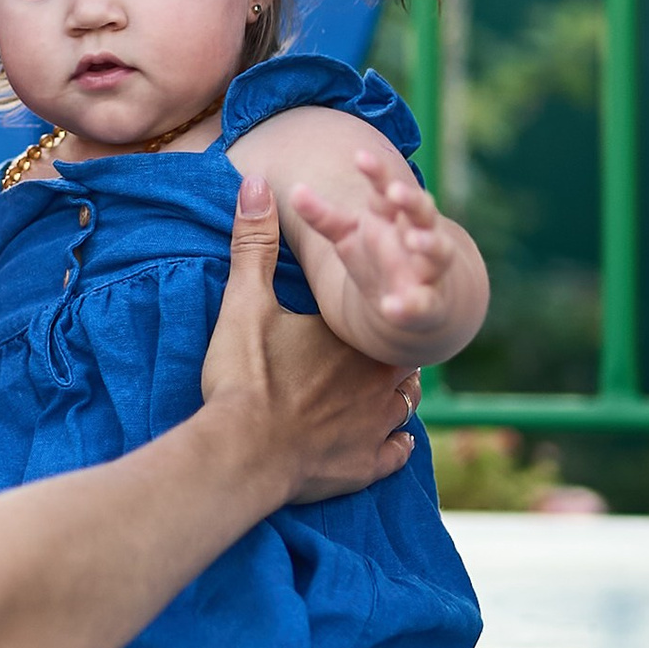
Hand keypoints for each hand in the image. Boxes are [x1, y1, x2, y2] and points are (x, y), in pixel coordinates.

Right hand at [202, 174, 416, 501]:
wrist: (243, 452)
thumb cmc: (245, 377)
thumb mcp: (244, 302)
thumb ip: (253, 243)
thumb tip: (257, 181)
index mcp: (353, 337)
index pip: (381, 316)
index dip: (375, 312)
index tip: (364, 311)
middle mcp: (377, 379)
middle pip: (400, 360)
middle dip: (388, 355)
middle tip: (371, 352)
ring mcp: (375, 427)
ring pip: (405, 405)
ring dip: (396, 397)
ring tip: (381, 392)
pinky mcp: (365, 466)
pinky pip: (395, 454)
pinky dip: (393, 446)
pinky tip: (386, 443)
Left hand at [295, 146, 463, 342]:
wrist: (411, 300)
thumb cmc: (378, 257)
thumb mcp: (348, 234)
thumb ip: (322, 215)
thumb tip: (294, 190)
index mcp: (393, 217)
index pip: (388, 188)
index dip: (377, 172)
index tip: (359, 155)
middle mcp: (416, 237)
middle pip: (422, 211)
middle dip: (412, 200)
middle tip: (395, 191)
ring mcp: (427, 269)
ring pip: (437, 251)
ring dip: (428, 243)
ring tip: (414, 240)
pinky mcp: (428, 303)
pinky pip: (424, 302)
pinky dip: (411, 305)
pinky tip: (392, 307)